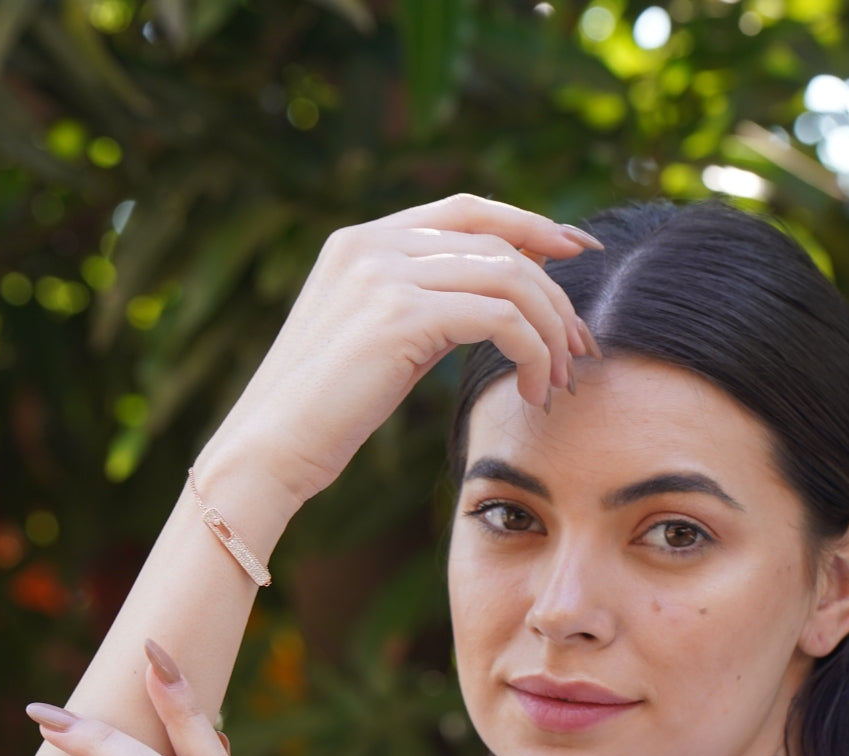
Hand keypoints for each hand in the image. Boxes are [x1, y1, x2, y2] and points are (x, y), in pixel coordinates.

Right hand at [199, 193, 602, 507]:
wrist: (269, 451)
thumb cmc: (324, 415)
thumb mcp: (378, 343)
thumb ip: (426, 306)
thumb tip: (496, 303)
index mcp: (361, 242)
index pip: (466, 210)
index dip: (530, 224)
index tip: (578, 250)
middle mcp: (370, 245)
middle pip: (498, 244)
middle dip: (553, 293)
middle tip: (580, 345)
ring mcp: (382, 276)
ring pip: (508, 279)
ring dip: (549, 329)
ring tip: (558, 379)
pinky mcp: (399, 316)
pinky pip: (499, 318)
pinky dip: (532, 351)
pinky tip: (532, 390)